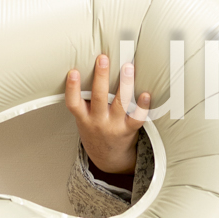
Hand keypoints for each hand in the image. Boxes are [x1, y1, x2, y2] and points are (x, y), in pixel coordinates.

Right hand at [63, 54, 151, 173]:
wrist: (108, 159)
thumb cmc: (95, 132)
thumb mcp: (83, 119)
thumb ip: (85, 102)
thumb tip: (89, 71)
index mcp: (83, 118)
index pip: (73, 103)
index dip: (72, 88)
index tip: (74, 72)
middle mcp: (98, 121)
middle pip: (99, 97)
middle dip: (101, 77)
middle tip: (103, 58)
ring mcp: (114, 126)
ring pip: (120, 103)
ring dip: (124, 84)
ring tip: (128, 67)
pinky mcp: (129, 130)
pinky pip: (137, 118)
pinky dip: (142, 106)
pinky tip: (146, 94)